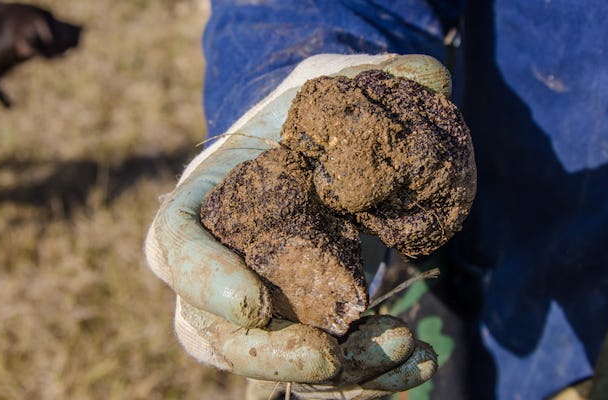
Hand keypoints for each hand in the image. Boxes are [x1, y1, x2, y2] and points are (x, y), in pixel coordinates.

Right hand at [144, 53, 450, 394]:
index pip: (175, 247)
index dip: (204, 280)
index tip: (254, 304)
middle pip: (214, 333)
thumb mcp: (327, 89)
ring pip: (269, 366)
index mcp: (201, 203)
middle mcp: (210, 270)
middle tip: (332, 354)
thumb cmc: (303, 125)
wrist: (312, 166)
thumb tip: (431, 78)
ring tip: (405, 345)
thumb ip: (368, 78)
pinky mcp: (290, 339)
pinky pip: (315, 379)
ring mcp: (247, 315)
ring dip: (336, 375)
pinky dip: (365, 384)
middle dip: (272, 353)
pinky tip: (421, 366)